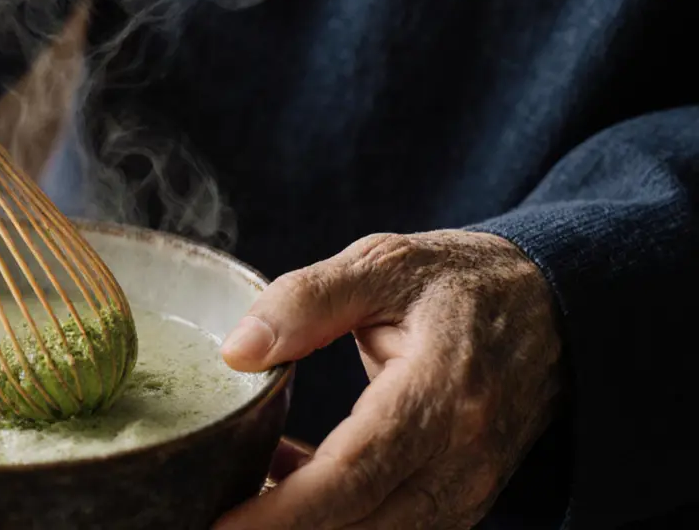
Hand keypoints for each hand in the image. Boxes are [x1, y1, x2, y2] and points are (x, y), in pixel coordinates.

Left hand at [216, 231, 563, 528]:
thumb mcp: (384, 263)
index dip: (284, 511)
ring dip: (310, 527)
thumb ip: (308, 300)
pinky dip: (338, 520)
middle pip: (362, 525)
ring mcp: (469, 489)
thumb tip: (237, 350)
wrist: (556, 309)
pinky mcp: (463, 501)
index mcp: (441, 393)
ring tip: (244, 488)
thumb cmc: (461, 282)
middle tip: (210, 517)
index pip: (352, 473)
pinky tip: (288, 477)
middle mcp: (462, 457)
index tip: (222, 523)